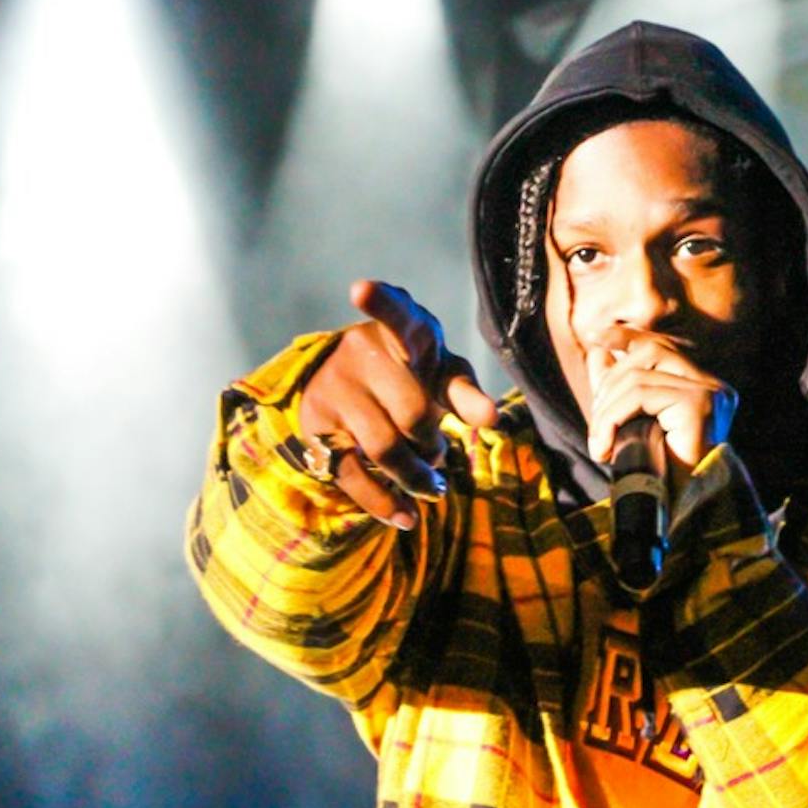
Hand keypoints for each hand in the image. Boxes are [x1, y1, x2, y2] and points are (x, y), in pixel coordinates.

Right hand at [299, 281, 497, 528]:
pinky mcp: (316, 426)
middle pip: (412, 412)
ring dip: (416, 477)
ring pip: (385, 449)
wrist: (351, 383)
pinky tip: (406, 518)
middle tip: (438, 453)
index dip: (380, 300)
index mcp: (403, 329)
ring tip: (432, 486)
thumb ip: (466, 392)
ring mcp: (334, 388)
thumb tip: (491, 420)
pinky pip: (353, 475)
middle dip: (434, 444)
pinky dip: (384, 503)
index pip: (394, 311)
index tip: (360, 290)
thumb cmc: (415, 374)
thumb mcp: (444, 374)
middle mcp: (361, 351)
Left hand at [584, 330, 737, 490]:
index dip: (629, 338)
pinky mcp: (699, 404)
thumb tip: (598, 351)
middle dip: (609, 387)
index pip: (662, 347)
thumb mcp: (634, 425)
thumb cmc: (662, 475)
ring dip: (607, 412)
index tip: (600, 340)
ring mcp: (709, 392)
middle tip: (596, 433)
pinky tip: (606, 446)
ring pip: (639, 378)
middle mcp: (712, 385)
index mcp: (701, 387)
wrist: (685, 512)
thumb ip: (620, 390)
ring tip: (600, 445)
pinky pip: (642, 394)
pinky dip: (614, 417)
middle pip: (650, 354)